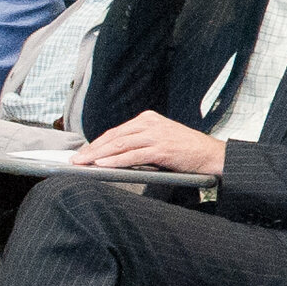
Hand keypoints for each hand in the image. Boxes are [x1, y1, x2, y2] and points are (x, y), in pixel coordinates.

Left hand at [79, 111, 226, 175]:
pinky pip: (133, 156)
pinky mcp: (162, 149)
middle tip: (76, 160)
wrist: (211, 154)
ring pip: (119, 145)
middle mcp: (150, 123)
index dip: (96, 143)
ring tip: (84, 164)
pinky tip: (103, 166)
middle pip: (114, 137)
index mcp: (148, 119)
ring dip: (98, 156)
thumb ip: (140, 143)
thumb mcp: (161, 140)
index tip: (82, 154)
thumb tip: (113, 156)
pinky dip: (115, 161)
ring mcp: (156, 135)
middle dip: (92, 150)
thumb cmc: (186, 151)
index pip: (116, 132)